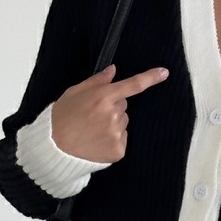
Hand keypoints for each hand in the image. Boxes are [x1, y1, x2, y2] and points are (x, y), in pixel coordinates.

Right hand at [51, 62, 168, 163]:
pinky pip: (122, 139)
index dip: (150, 78)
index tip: (164, 72)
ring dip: (113, 124)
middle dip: (112, 106)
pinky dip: (113, 140)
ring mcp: (117, 134)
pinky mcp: (119, 150)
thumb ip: (96, 82)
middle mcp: (113, 115)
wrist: (56, 149)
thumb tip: (113, 70)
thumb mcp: (74, 93)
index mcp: (103, 97)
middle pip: (124, 105)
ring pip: (123, 122)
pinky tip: (97, 141)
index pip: (132, 85)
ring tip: (93, 129)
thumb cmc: (62, 118)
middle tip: (93, 115)